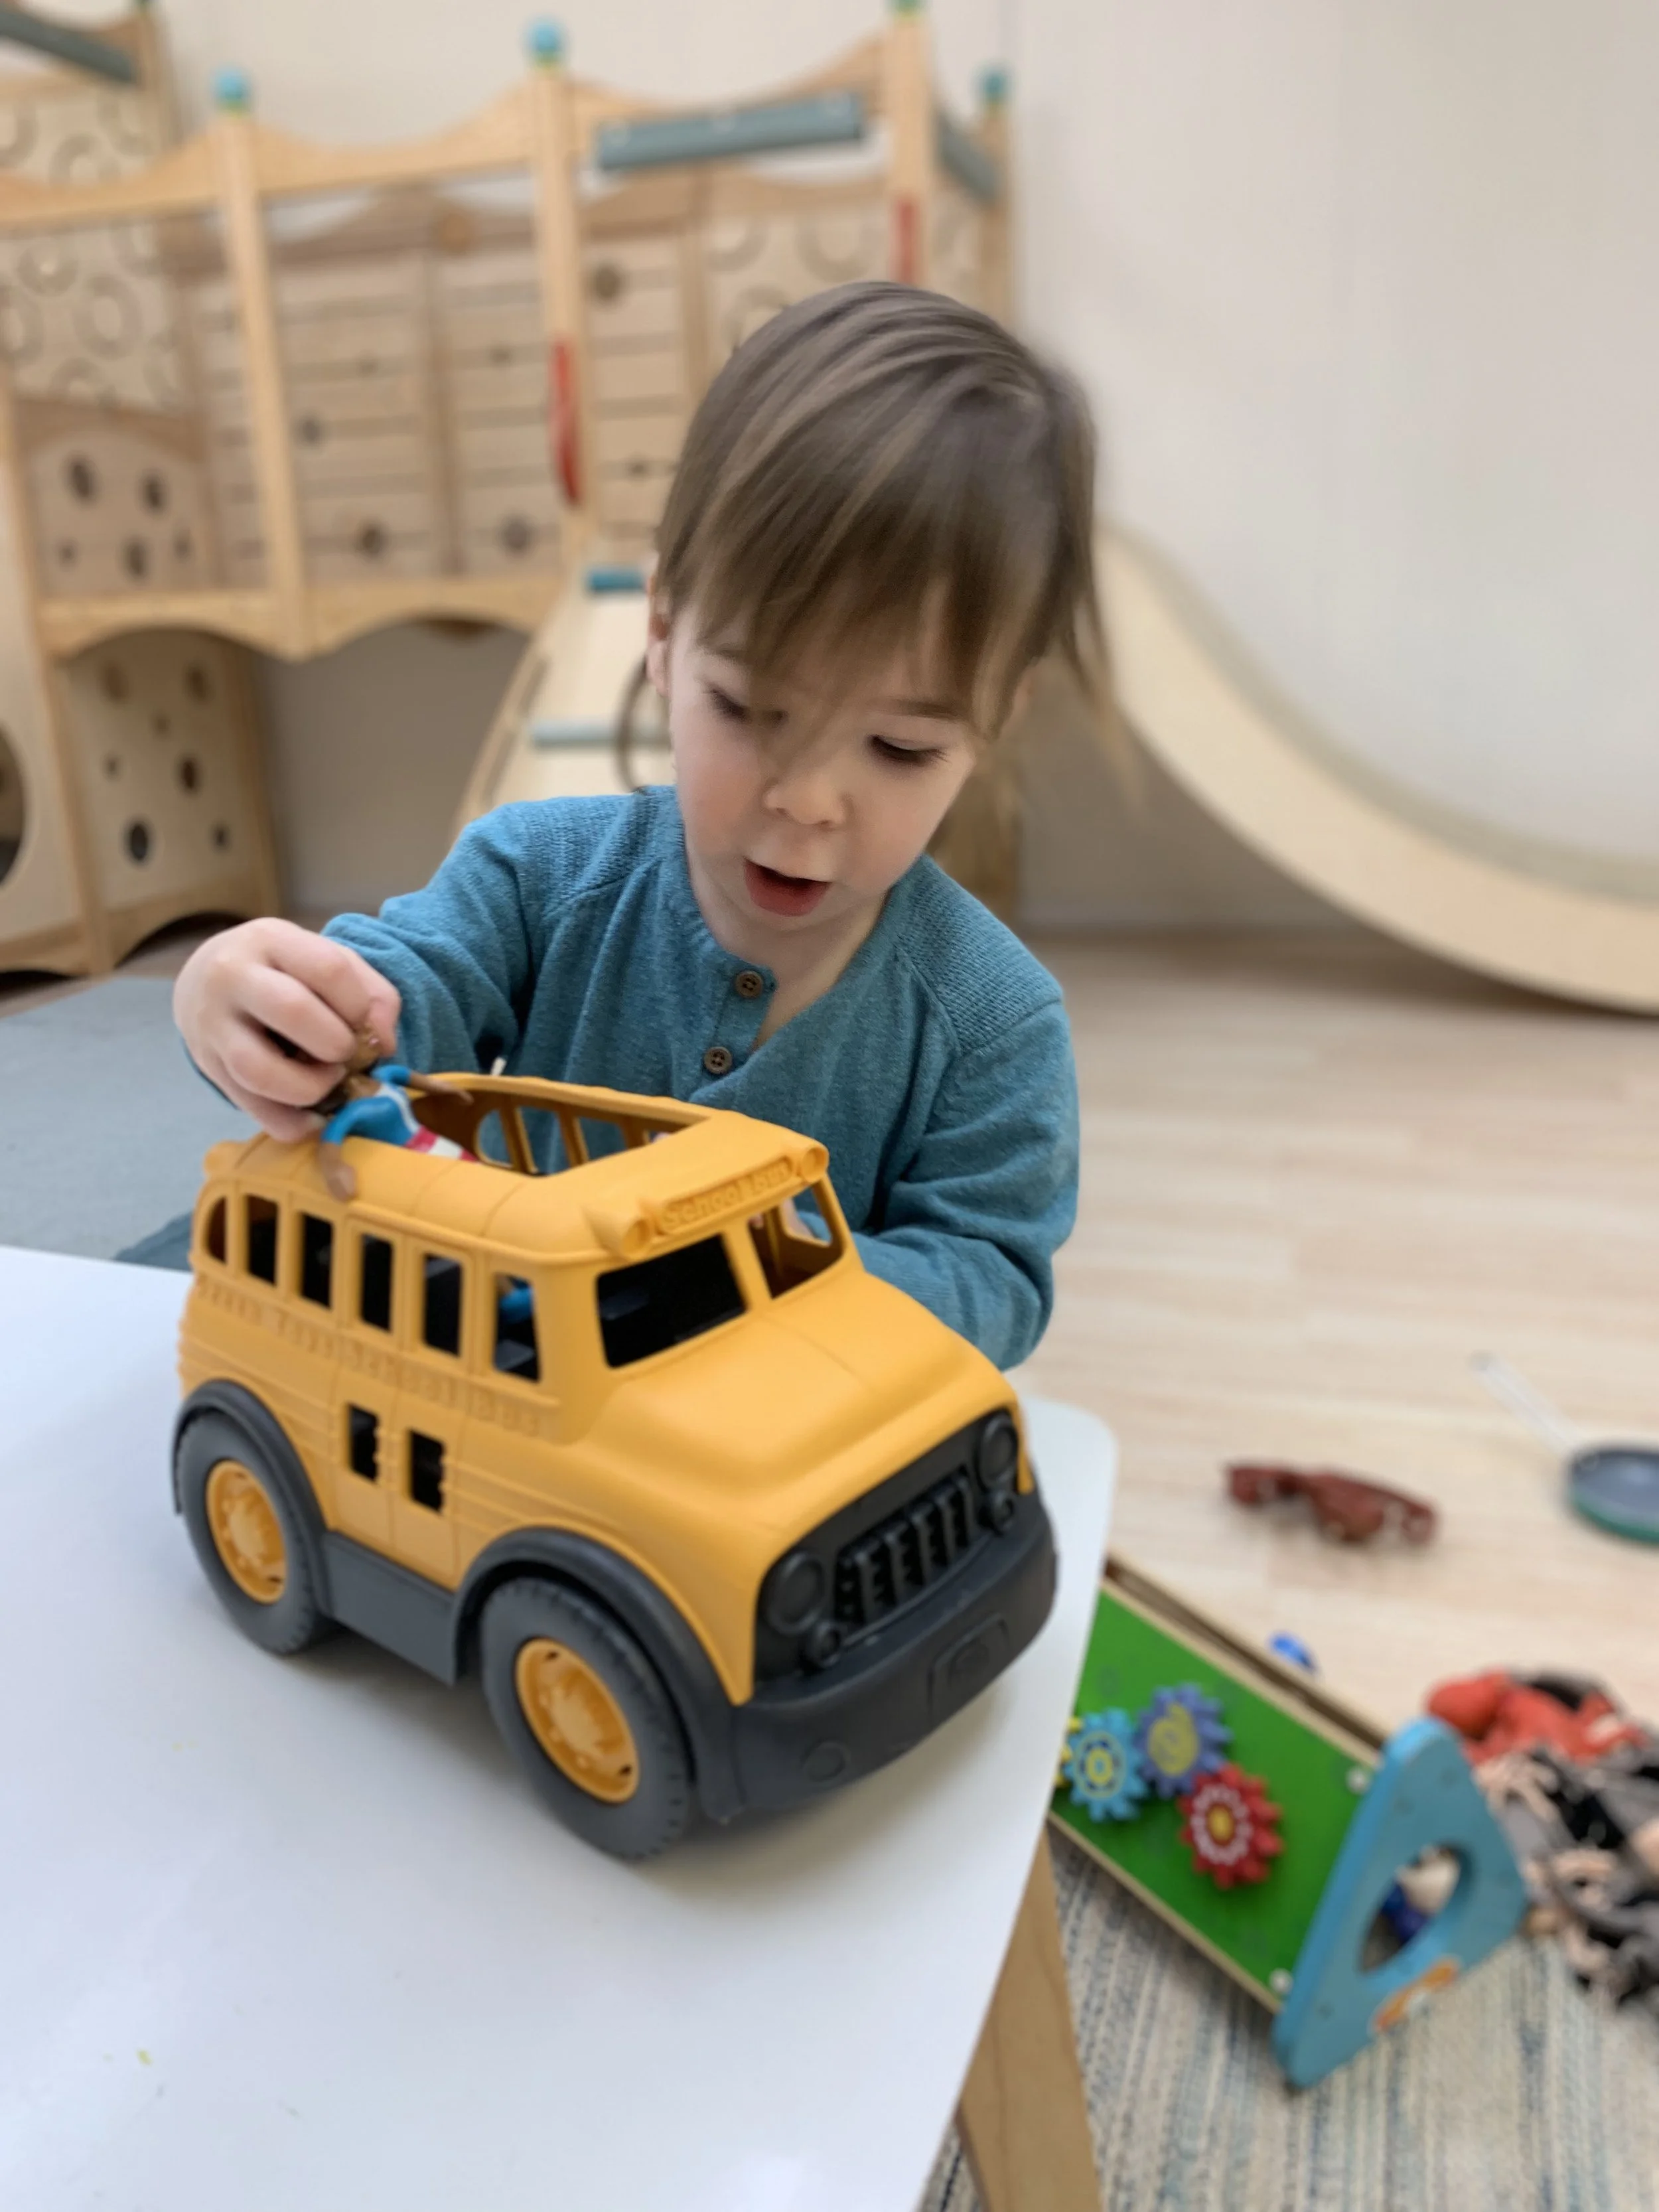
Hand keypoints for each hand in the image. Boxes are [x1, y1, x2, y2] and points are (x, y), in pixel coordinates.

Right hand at [174, 918, 400, 1142]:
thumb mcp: (323, 960)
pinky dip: (290, 1123)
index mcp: (270, 939)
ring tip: (328, 1080)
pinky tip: (314, 1118)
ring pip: (257, 1068)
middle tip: (345, 1052)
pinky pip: (250, 1107)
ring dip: (309, 1087)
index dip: (360, 1005)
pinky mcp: (208, 1066)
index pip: (328, 968)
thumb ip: (370, 992)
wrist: (205, 981)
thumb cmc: (282, 972)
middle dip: (336, 1042)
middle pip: (292, 1010)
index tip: (364, 1023)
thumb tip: (384, 1043)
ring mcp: (212, 1025)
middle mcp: (232, 976)